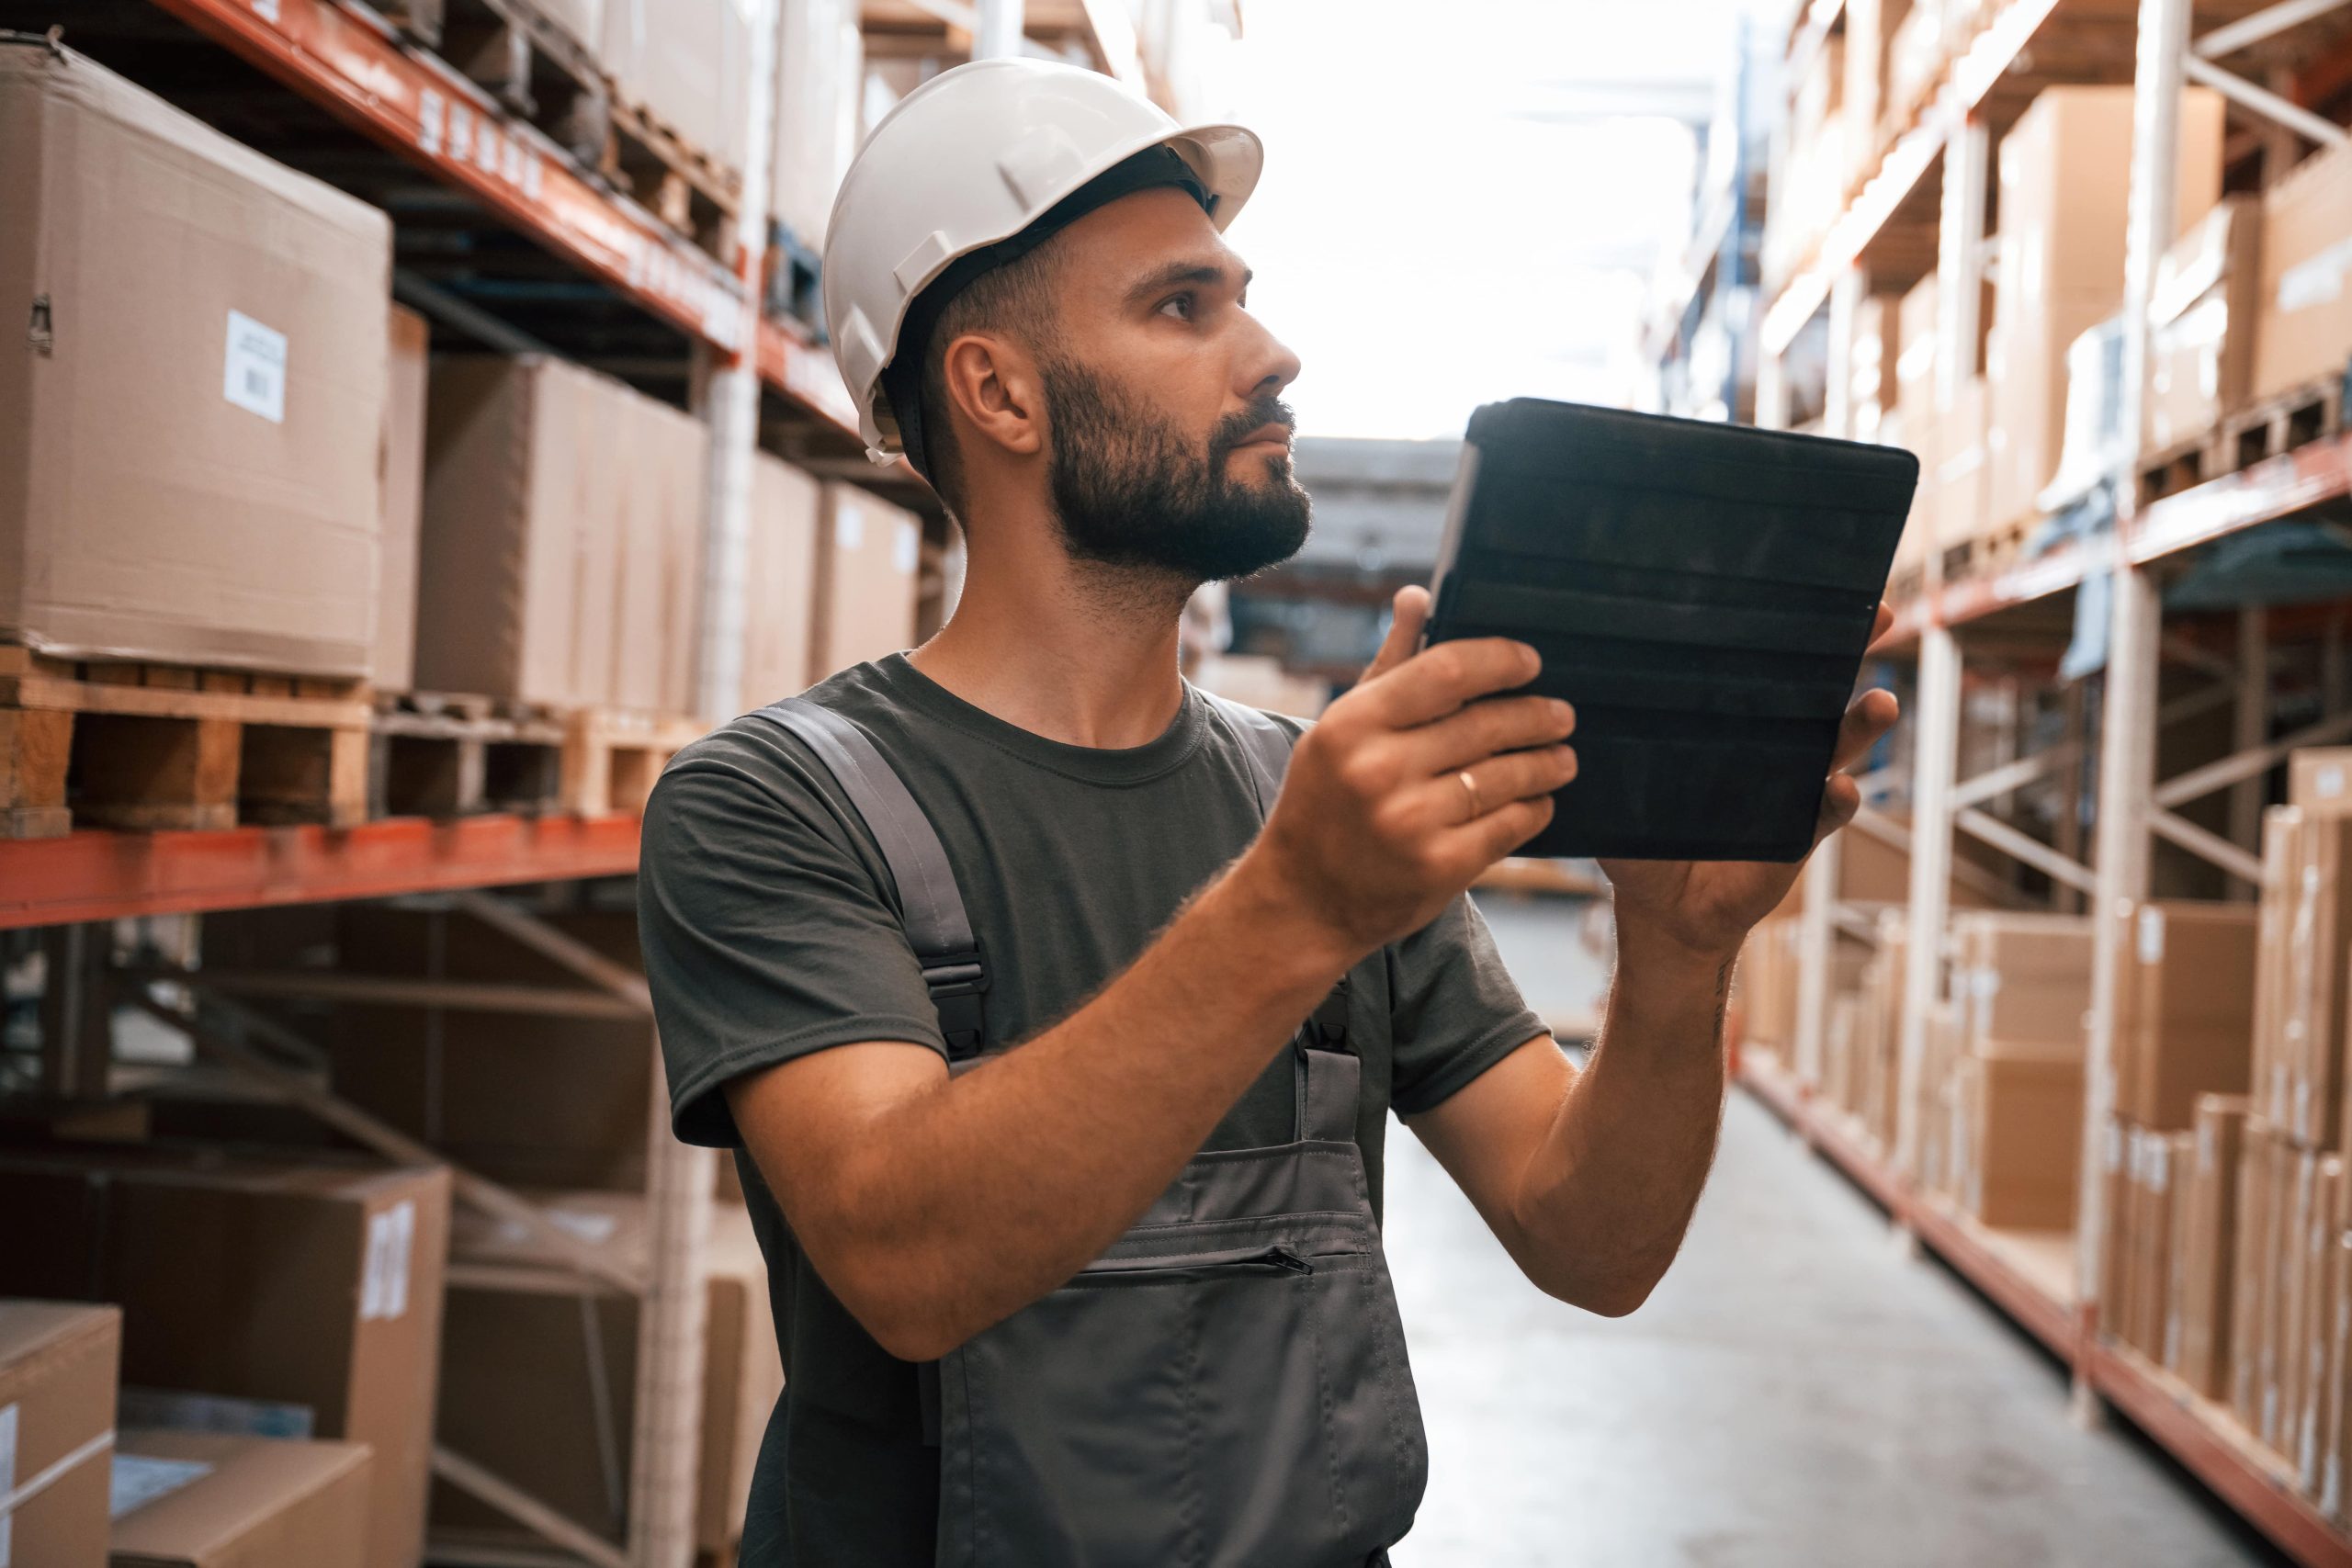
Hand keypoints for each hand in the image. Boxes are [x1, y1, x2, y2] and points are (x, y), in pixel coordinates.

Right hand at [1244, 586, 1577, 958]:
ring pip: (1506, 777)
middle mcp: (1380, 770)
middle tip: (1561, 714)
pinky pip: (1508, 826)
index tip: (1529, 662)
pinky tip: (1539, 801)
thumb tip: (1417, 597)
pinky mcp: (1440, 867)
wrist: (1302, 901)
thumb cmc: (1323, 805)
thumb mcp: (1340, 730)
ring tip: (1562, 757)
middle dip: (1536, 716)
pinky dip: (1533, 810)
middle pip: (1486, 725)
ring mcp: (1411, 822)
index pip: (1446, 672)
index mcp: (1352, 725)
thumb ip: (1388, 665)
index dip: (1500, 660)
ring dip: (1546, 764)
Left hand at [1601, 603, 1901, 966]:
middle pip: (1821, 689)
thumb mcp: (1620, 784)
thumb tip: (1573, 700)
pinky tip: (1841, 788)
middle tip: (1881, 618)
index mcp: (1733, 722)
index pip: (1767, 666)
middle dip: (1854, 651)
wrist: (1661, 904)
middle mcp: (1772, 744)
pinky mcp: (1800, 832)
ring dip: (1863, 723)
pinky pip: (1828, 812)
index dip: (1794, 629)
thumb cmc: (1640, 834)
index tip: (1820, 590)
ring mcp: (1793, 786)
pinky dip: (1839, 799)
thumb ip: (1608, 747)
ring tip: (1879, 703)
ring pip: (1840, 745)